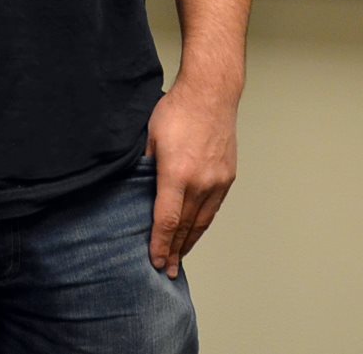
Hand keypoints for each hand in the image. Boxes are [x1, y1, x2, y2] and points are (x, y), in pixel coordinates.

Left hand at [144, 82, 238, 278]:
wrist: (212, 92)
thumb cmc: (178, 109)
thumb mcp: (149, 137)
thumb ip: (144, 167)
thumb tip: (135, 190)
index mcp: (177, 174)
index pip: (166, 220)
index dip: (160, 245)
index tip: (154, 262)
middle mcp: (200, 182)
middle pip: (185, 227)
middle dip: (174, 251)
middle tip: (166, 271)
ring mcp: (217, 180)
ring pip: (202, 221)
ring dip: (190, 242)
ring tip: (180, 259)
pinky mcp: (227, 176)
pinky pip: (214, 208)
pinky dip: (203, 224)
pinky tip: (196, 231)